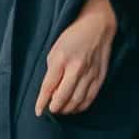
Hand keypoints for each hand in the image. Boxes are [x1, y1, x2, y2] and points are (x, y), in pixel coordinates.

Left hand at [35, 0, 115, 115]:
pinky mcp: (100, 77)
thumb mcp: (55, 50)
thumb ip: (52, 71)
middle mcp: (76, 68)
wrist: (97, 26)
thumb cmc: (72, 37)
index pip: (48, 86)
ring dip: (68, 109)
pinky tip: (75, 107)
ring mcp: (90, 73)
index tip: (38, 112)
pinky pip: (90, 98)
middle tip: (52, 109)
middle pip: (64, 97)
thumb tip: (51, 92)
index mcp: (61, 59)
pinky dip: (81, 106)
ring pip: (77, 100)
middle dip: (55, 107)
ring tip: (62, 109)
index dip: (42, 102)